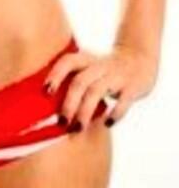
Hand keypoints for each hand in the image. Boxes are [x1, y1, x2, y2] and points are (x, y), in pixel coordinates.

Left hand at [43, 42, 158, 130]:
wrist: (140, 58)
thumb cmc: (105, 70)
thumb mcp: (89, 68)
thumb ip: (73, 82)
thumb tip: (46, 109)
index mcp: (87, 59)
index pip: (68, 62)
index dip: (56, 74)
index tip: (46, 91)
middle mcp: (100, 65)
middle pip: (80, 82)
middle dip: (69, 103)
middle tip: (61, 123)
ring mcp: (117, 75)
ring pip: (97, 91)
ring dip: (85, 111)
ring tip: (78, 128)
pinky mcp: (133, 86)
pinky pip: (124, 99)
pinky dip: (115, 112)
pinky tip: (108, 124)